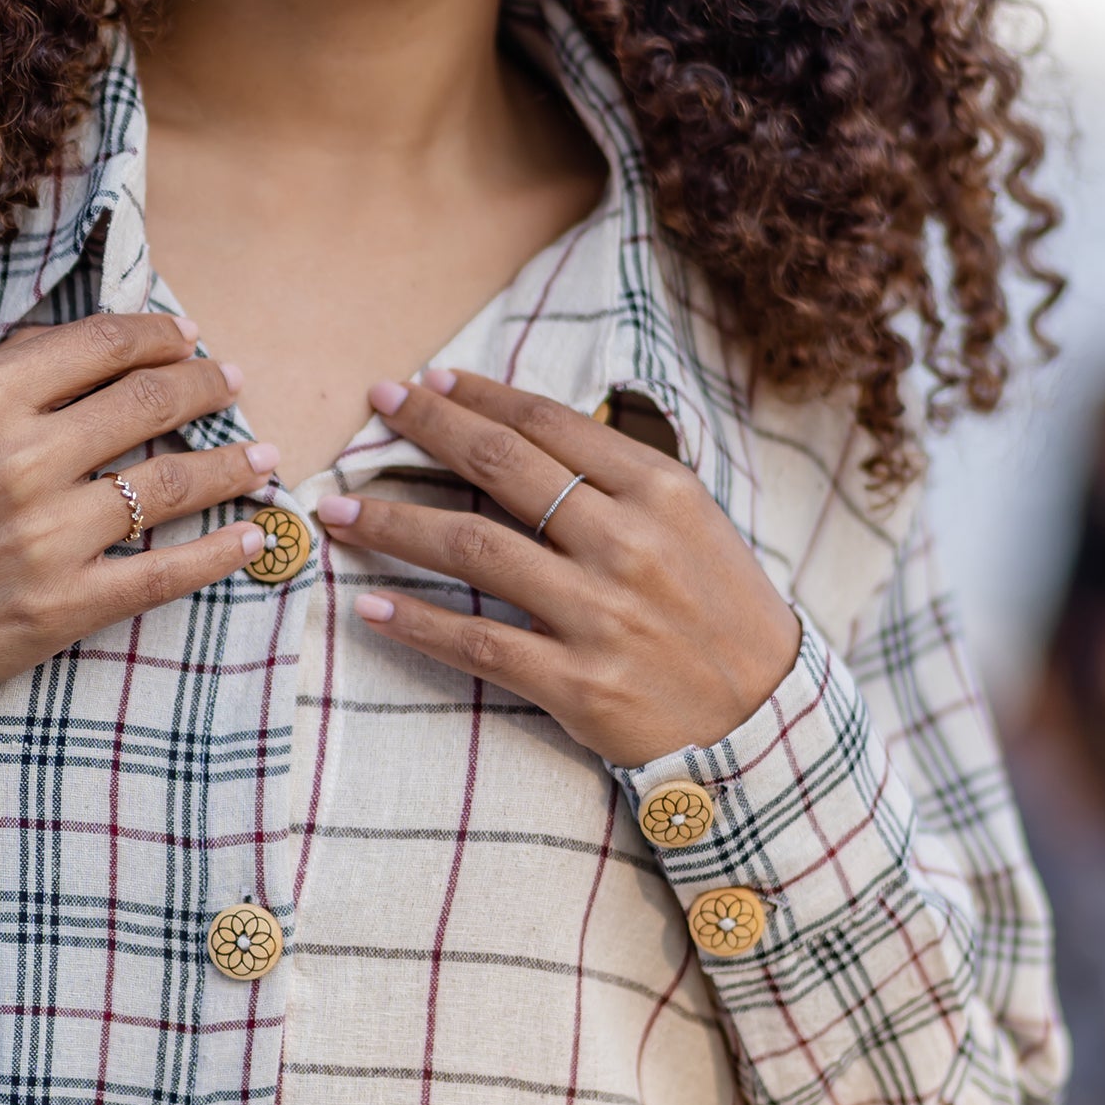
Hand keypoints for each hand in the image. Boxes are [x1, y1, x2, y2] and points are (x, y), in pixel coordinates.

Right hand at [0, 312, 279, 694]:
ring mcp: (49, 537)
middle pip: (149, 404)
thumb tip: (78, 340)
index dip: (158, 335)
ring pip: (172, 485)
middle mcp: (24, 461)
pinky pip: (164, 573)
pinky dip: (219, 553)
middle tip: (233, 383)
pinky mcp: (65, 604)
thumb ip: (3, 372)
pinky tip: (253, 537)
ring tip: (264, 454)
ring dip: (233, 464)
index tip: (187, 338)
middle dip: (207, 386)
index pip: (101, 345)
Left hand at [320, 364, 800, 768]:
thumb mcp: (698, 525)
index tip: (427, 383)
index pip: (547, 424)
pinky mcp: (579, 682)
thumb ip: (626, 480)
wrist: (766, 721)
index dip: (477, 397)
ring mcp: (600, 613)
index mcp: (659, 491)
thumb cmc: (725, 615)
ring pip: (471, 548)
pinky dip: (415, 622)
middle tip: (374, 405)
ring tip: (337, 510)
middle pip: (499, 467)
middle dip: (425, 429)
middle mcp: (626, 542)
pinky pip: (478, 642)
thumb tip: (541, 435)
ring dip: (392, 523)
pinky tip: (368, 604)